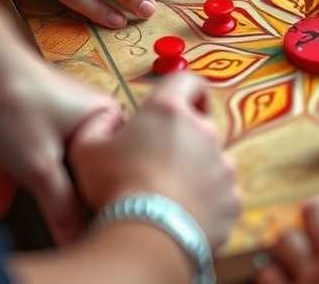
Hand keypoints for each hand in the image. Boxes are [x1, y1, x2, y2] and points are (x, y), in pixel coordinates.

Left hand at [0, 29, 118, 244]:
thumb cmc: (20, 102)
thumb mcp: (43, 167)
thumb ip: (61, 205)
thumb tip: (76, 234)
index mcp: (104, 118)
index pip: (111, 167)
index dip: (100, 195)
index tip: (90, 221)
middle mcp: (83, 116)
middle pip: (77, 170)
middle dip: (55, 198)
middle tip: (55, 221)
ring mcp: (51, 119)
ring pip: (44, 166)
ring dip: (22, 194)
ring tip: (11, 216)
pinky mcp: (23, 124)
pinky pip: (20, 160)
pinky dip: (3, 183)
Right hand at [68, 74, 240, 248]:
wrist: (147, 237)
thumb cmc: (115, 188)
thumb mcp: (87, 149)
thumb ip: (98, 124)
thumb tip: (111, 119)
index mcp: (170, 111)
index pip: (187, 81)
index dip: (185, 90)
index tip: (178, 104)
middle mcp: (204, 131)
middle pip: (199, 126)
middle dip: (183, 141)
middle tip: (157, 164)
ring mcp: (223, 165)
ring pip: (211, 162)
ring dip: (195, 173)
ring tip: (168, 196)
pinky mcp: (231, 197)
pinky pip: (220, 195)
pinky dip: (205, 202)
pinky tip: (182, 215)